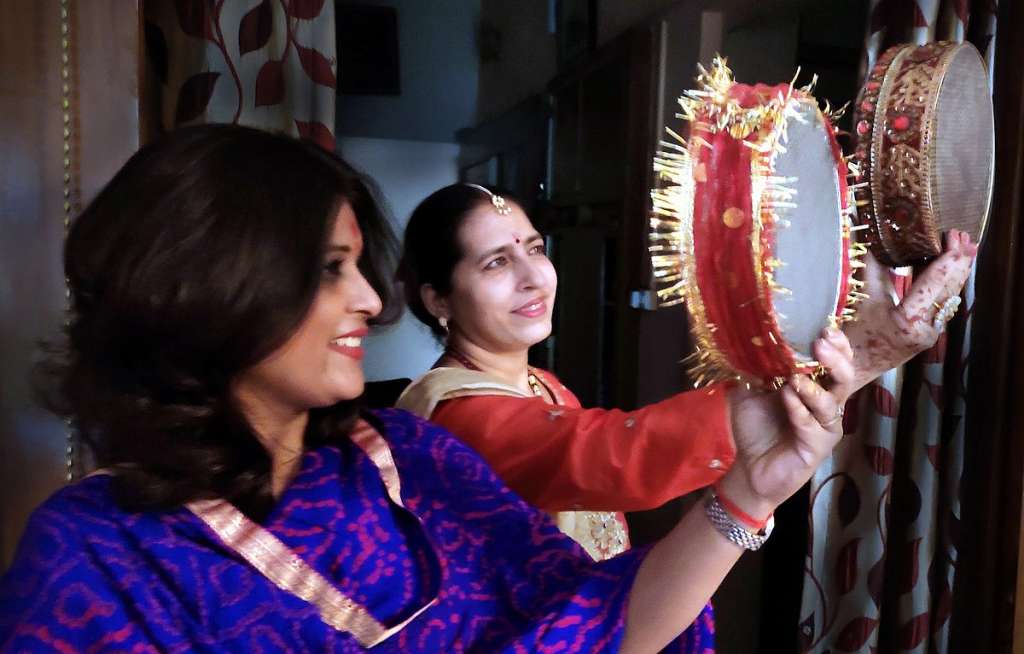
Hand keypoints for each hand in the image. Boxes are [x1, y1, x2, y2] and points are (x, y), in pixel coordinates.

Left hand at [718, 329, 855, 518]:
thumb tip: (749, 338)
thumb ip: (754, 368)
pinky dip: (799, 408)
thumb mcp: (749, 390)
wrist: (750, 468)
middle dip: (836, 359)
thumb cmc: (755, 427)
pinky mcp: (818, 446)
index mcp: (816, 386)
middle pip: (845, 377)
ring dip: (814, 386)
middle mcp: (827, 404)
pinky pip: (812, 424)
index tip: (825, 327)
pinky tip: (786, 397)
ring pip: (833, 402)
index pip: (836, 361)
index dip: (837, 344)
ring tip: (795, 377)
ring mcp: (825, 426)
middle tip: (821, 343)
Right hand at [843, 229, 976, 390]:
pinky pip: (943, 305)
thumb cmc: (852, 336)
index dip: (946, 259)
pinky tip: (949, 270)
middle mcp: (925, 329)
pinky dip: (948, 285)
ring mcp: (930, 334)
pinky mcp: (929, 335)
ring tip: (965, 249)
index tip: (954, 238)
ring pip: (950, 297)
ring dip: (957, 273)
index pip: (933, 283)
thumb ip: (872, 269)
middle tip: (964, 237)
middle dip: (959, 262)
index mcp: (907, 320)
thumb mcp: (861, 299)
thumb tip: (872, 239)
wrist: (854, 369)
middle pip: (949, 289)